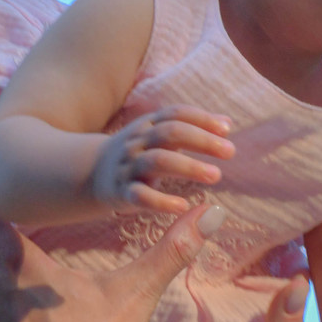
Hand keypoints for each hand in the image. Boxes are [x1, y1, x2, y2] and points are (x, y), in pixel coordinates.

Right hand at [92, 107, 234, 213]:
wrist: (91, 174)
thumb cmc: (139, 153)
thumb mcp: (160, 135)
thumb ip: (192, 128)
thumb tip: (227, 124)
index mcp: (149, 125)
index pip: (176, 114)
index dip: (202, 119)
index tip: (227, 129)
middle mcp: (138, 142)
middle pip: (170, 133)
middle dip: (201, 140)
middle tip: (230, 151)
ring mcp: (129, 166)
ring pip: (157, 161)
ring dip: (188, 167)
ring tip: (215, 175)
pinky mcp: (123, 192)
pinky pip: (140, 196)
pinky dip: (161, 201)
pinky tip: (183, 207)